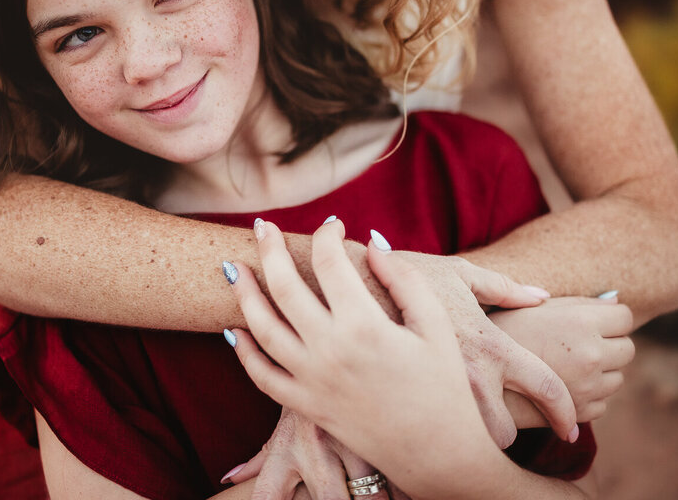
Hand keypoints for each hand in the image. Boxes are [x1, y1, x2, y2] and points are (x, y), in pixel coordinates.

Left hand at [226, 217, 507, 499]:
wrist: (437, 453)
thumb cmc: (444, 387)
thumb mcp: (434, 326)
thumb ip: (403, 279)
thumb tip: (371, 243)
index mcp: (365, 325)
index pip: (331, 262)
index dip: (328, 236)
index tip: (334, 225)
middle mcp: (330, 350)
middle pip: (284, 286)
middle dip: (270, 248)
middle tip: (262, 226)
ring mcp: (311, 380)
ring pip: (262, 328)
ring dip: (244, 293)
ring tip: (234, 268)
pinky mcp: (305, 405)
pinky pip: (262, 375)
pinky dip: (242, 351)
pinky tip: (233, 329)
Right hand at [396, 250, 577, 446]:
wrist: (346, 282)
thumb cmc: (407, 272)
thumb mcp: (458, 273)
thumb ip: (503, 287)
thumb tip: (542, 297)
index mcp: (490, 345)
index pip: (546, 388)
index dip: (564, 413)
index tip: (569, 429)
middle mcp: (469, 376)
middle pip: (506, 433)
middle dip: (504, 434)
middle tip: (499, 425)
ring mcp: (435, 394)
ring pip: (468, 442)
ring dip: (468, 437)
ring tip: (458, 423)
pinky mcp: (402, 403)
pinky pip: (429, 437)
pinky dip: (433, 432)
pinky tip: (425, 417)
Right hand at [491, 296, 634, 424]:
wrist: (468, 373)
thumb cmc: (498, 329)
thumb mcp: (534, 305)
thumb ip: (578, 302)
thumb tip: (614, 300)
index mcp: (579, 322)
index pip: (625, 317)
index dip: (611, 318)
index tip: (596, 322)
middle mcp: (589, 354)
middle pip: (627, 349)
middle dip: (609, 346)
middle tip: (581, 344)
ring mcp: (586, 387)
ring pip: (617, 379)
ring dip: (600, 373)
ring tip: (566, 366)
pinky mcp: (579, 413)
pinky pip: (602, 403)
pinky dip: (587, 397)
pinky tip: (560, 386)